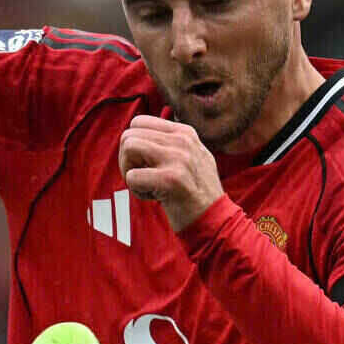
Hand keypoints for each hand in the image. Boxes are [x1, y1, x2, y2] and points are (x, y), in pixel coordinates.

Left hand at [119, 116, 224, 231]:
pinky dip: (137, 191)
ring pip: (128, 148)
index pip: (138, 123)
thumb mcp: (192, 157)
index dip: (134, 145)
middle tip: (143, 178)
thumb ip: (170, 143)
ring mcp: (179, 158)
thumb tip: (138, 132)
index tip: (147, 164)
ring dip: (129, 172)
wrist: (215, 220)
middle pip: (129, 135)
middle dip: (127, 160)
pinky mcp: (172, 179)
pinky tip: (155, 197)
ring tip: (148, 186)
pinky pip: (132, 177)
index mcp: (185, 132)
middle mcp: (182, 140)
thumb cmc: (197, 193)